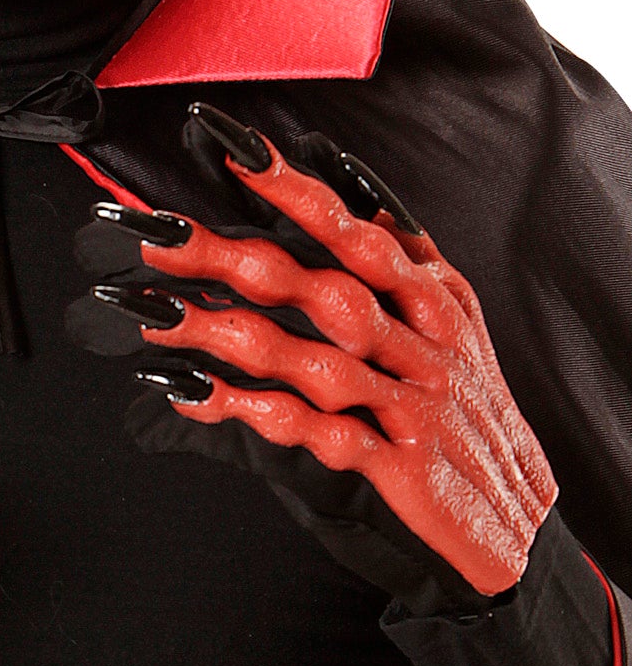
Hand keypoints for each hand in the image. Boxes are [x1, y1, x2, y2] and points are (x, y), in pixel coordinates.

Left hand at [66, 104, 556, 614]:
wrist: (516, 517)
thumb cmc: (465, 401)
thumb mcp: (454, 314)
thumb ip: (399, 247)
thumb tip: (343, 174)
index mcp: (430, 295)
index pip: (351, 229)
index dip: (292, 188)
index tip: (229, 148)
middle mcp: (419, 342)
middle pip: (314, 289)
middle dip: (231, 258)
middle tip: (156, 234)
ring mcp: (407, 404)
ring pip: (305, 360)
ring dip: (222, 334)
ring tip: (150, 313)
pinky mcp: (394, 464)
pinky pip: (315, 434)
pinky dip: (254, 412)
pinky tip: (194, 394)